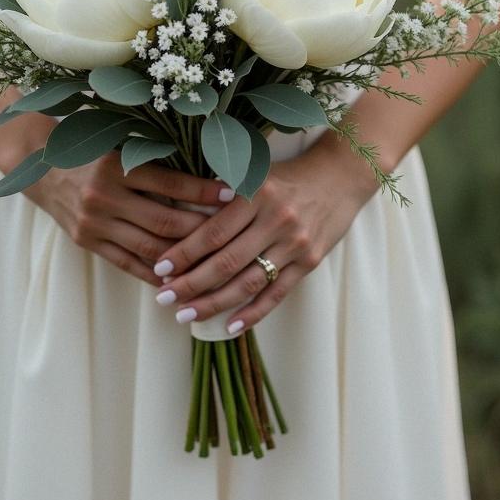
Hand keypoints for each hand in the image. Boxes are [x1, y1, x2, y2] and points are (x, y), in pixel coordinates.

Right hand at [21, 151, 230, 286]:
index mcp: (117, 167)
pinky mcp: (87, 242)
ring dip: (183, 259)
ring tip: (213, 263)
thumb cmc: (90, 154)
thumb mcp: (119, 150)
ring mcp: (94, 223)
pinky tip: (178, 278)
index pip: (170, 183)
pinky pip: (128, 263)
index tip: (233, 193)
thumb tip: (204, 176)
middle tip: (232, 235)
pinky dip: (155, 273)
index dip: (204, 190)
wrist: (40, 169)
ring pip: (149, 248)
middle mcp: (104, 196)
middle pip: (164, 221)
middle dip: (202, 230)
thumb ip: (153, 163)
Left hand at [151, 135, 379, 332]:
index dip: (183, 253)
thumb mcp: (254, 172)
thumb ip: (222, 192)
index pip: (212, 232)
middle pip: (226, 262)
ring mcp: (294, 243)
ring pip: (247, 282)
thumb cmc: (287, 174)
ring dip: (213, 303)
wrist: (340, 176)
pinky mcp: (309, 262)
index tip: (159, 269)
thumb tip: (179, 218)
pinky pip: (276, 293)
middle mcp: (275, 220)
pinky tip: (229, 327)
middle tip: (163, 299)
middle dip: (190, 284)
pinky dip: (252, 313)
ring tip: (185, 315)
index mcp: (256, 194)